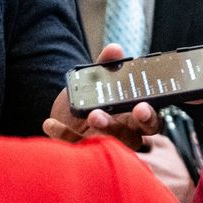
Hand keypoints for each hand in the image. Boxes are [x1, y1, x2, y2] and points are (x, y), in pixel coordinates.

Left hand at [43, 44, 161, 149]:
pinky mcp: (85, 153)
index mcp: (133, 117)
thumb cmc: (87, 100)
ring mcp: (106, 146)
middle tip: (132, 111)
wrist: (61, 116)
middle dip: (134, 126)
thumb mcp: (94, 81)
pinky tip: (50, 124)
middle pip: (137, 136)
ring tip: (92, 114)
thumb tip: (115, 49)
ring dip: (106, 128)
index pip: (151, 121)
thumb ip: (106, 66)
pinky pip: (79, 147)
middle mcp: (124, 134)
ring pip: (115, 144)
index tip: (142, 106)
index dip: (150, 116)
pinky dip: (64, 134)